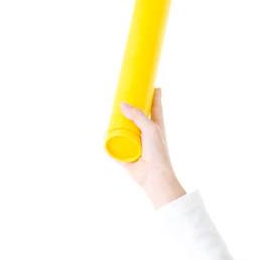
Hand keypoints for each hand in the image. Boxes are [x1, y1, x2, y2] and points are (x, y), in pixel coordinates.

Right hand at [115, 88, 184, 206]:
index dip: (153, 94)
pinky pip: (113, 143)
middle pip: (136, 114)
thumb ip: (137, 115)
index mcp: (156, 125)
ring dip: (116, 119)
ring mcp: (134, 141)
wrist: (154, 176)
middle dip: (130, 105)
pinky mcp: (124, 152)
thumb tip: (121, 104)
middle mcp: (145, 132)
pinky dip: (108, 138)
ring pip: (123, 126)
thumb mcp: (151, 128)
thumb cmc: (157, 153)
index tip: (151, 83)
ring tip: (110, 109)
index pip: (155, 105)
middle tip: (121, 93)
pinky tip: (102, 130)